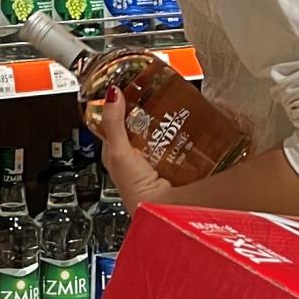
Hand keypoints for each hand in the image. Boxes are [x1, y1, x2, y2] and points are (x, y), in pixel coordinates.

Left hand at [88, 92, 170, 209]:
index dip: (123, 105)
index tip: (134, 88)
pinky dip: (181, 137)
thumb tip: (111, 94)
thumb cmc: (134, 188)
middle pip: (142, 126)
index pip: (117, 122)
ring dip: (168, 124)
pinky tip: (187, 130)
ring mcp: (153, 160)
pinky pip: (176, 146)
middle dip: (151, 112)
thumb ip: (113, 124)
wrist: (160, 210)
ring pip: (160, 135)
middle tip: (161, 97)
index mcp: (115, 152)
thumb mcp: (118, 151)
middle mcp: (134, 156)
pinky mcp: (171, 165)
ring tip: (178, 111)